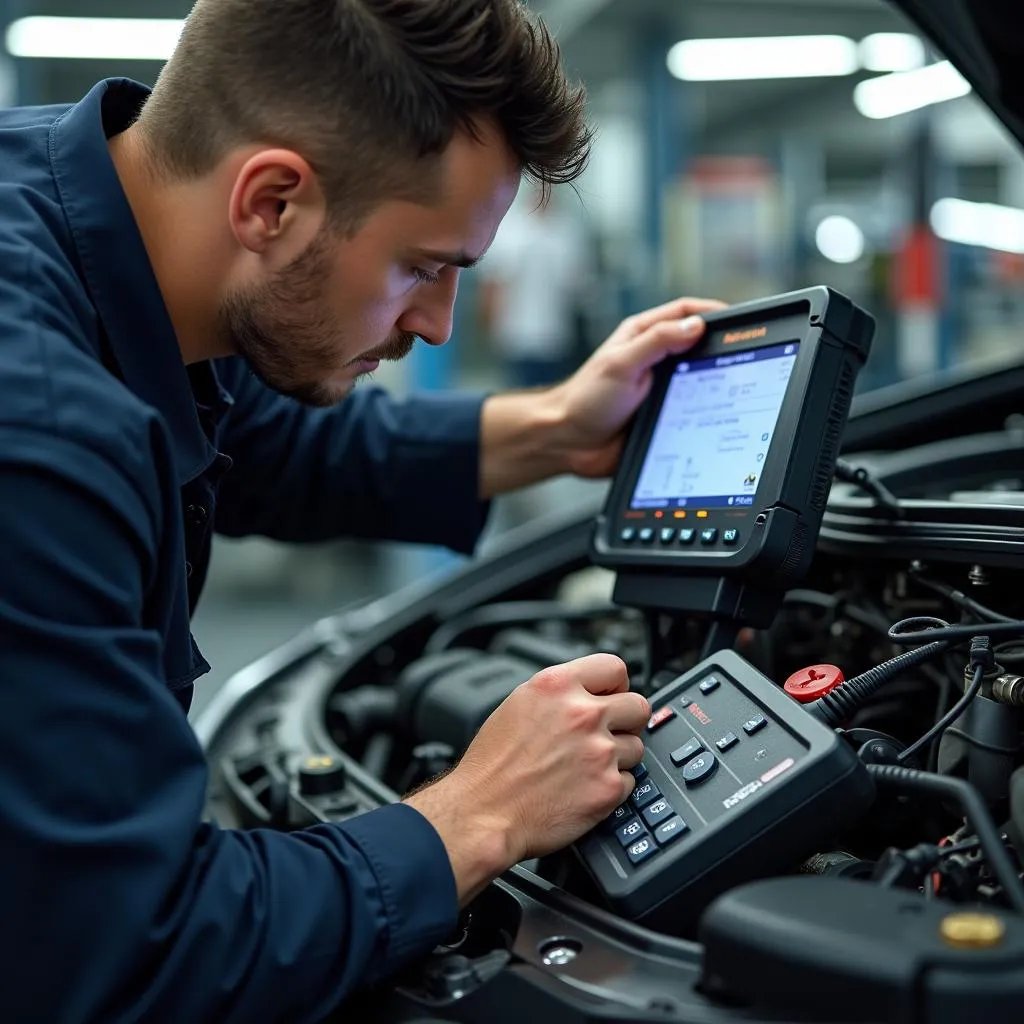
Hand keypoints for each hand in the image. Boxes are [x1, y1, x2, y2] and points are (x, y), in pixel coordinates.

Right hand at [403, 654, 649, 903]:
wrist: (482, 813)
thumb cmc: (491, 765)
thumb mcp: (518, 705)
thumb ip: (559, 693)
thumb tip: (588, 692)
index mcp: (557, 686)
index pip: (614, 667)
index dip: (615, 685)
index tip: (612, 697)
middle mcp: (582, 714)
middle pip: (638, 705)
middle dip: (625, 720)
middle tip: (607, 734)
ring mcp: (599, 751)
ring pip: (636, 746)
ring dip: (617, 757)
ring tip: (585, 767)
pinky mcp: (607, 788)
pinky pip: (629, 781)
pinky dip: (610, 787)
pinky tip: (583, 789)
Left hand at [549, 296, 726, 477]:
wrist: (569, 444)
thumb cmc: (584, 400)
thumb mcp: (622, 364)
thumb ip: (656, 342)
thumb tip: (695, 326)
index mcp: (641, 337)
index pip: (684, 313)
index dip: (711, 313)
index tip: (737, 321)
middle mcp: (652, 359)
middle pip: (697, 345)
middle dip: (720, 348)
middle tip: (743, 355)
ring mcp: (659, 387)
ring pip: (699, 378)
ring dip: (715, 381)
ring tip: (734, 385)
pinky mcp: (663, 413)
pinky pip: (693, 408)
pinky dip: (707, 409)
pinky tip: (717, 414)